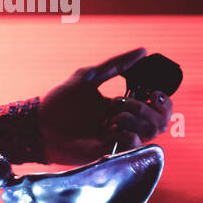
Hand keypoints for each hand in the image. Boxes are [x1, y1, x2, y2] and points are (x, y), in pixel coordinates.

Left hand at [37, 47, 173, 164]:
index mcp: (123, 108)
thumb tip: (142, 51)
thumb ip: (116, 65)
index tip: (153, 92)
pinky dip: (125, 133)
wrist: (39, 124)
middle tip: (122, 102)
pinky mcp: (110, 151)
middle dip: (147, 108)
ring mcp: (118, 139)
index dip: (164, 102)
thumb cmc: (59, 102)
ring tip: (111, 117)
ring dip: (134, 119)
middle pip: (161, 122)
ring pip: (151, 132)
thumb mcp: (88, 77)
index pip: (159, 109)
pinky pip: (133, 144)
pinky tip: (108, 128)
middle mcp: (124, 124)